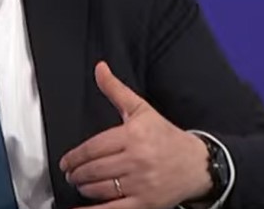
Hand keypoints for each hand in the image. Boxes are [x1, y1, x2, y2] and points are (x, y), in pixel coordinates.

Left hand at [59, 62, 210, 208]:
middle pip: (94, 170)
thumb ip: (116, 90)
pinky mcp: (146, 203)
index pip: (93, 148)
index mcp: (133, 136)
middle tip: (71, 175)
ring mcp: (141, 184)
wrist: (197, 164)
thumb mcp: (142, 109)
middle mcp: (136, 160)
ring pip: (100, 189)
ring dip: (84, 189)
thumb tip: (99, 68)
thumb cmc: (166, 137)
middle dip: (76, 174)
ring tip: (81, 185)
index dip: (74, 157)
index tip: (65, 162)